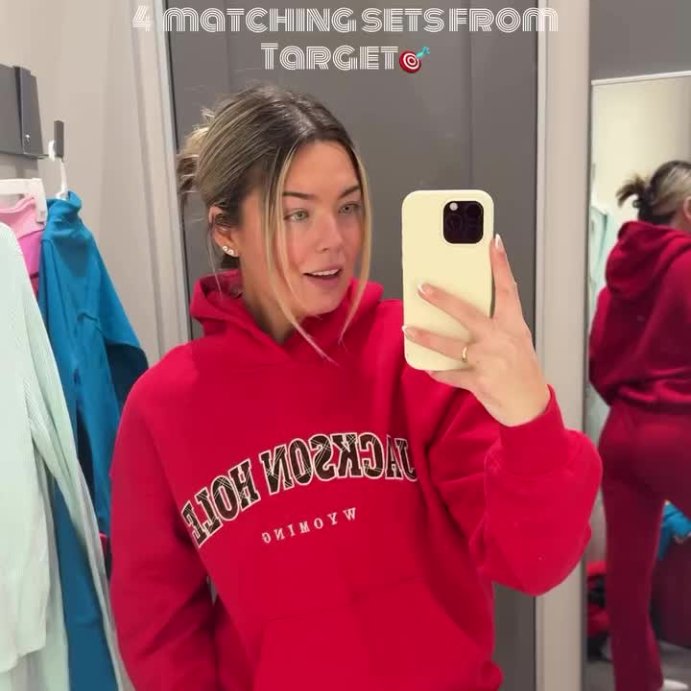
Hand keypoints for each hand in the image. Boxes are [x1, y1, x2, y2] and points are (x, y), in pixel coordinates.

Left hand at [403, 234, 549, 426]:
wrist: (530, 407)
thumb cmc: (522, 370)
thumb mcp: (517, 340)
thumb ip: (496, 322)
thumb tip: (464, 308)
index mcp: (513, 325)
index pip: (508, 289)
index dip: (500, 265)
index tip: (493, 243)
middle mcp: (501, 339)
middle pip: (468, 313)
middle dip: (442, 299)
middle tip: (422, 286)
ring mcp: (489, 361)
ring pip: (451, 345)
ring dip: (426, 336)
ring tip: (408, 328)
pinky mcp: (479, 382)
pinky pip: (450, 374)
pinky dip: (437, 370)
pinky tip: (426, 365)